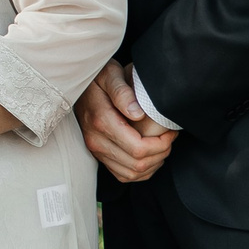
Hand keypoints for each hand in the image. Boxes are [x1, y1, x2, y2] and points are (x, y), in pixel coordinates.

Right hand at [78, 61, 176, 183]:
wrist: (78, 84)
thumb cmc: (97, 77)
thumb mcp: (110, 74)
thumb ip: (122, 91)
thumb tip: (137, 114)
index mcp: (101, 121)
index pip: (138, 148)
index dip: (161, 144)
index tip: (169, 132)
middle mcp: (96, 139)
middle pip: (137, 163)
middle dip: (161, 153)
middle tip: (169, 138)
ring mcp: (95, 149)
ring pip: (131, 173)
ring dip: (152, 164)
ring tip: (160, 147)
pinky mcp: (97, 154)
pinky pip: (122, 175)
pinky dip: (140, 172)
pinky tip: (148, 156)